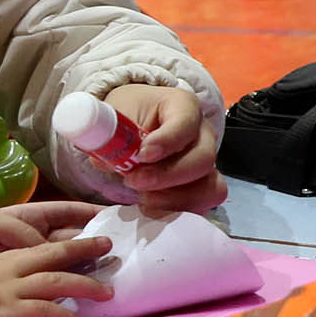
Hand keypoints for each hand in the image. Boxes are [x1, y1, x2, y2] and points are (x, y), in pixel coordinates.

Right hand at [0, 237, 114, 316]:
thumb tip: (18, 309)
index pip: (36, 248)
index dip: (63, 245)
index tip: (86, 242)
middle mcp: (3, 270)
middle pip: (52, 254)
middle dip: (83, 250)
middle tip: (109, 246)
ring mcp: (4, 290)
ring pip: (55, 281)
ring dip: (85, 285)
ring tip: (108, 292)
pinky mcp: (3, 313)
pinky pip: (44, 311)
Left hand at [100, 84, 226, 214]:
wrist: (136, 123)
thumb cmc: (129, 115)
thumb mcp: (115, 114)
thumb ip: (109, 135)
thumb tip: (105, 162)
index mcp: (183, 105)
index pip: (185, 122)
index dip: (167, 141)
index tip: (142, 155)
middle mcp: (203, 133)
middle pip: (203, 159)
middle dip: (167, 176)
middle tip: (133, 181)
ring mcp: (206, 162)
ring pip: (210, 187)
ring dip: (174, 199)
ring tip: (142, 199)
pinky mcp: (203, 186)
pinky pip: (203, 205)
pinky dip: (178, 211)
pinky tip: (152, 208)